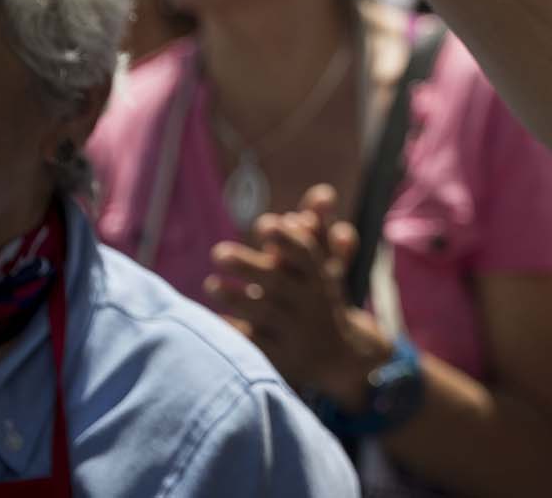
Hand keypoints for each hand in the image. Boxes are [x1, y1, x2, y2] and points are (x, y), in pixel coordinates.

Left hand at [204, 187, 379, 401]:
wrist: (340, 357)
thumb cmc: (319, 296)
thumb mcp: (324, 263)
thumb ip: (318, 227)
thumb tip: (322, 192)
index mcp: (319, 276)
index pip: (306, 255)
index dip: (288, 240)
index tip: (266, 224)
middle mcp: (309, 304)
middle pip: (279, 283)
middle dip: (249, 267)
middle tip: (218, 252)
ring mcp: (295, 333)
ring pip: (264, 315)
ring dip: (236, 299)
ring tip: (211, 284)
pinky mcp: (281, 360)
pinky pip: (255, 348)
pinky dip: (235, 335)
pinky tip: (213, 322)